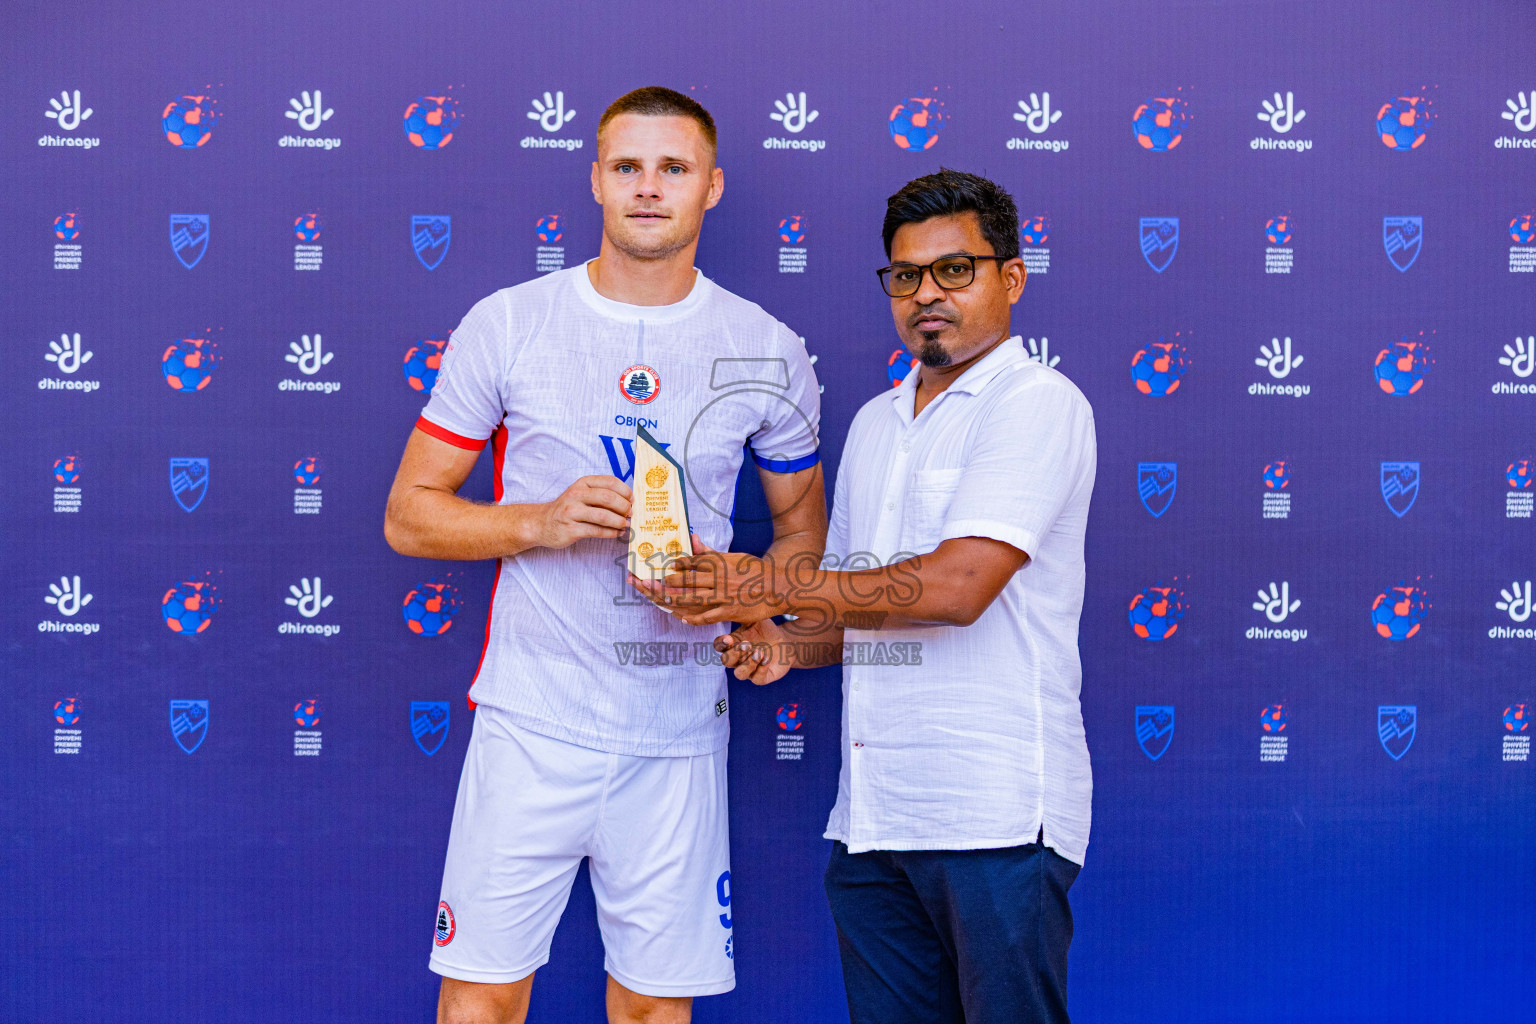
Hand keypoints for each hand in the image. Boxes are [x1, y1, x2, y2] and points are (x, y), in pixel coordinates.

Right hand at [535, 476, 630, 548]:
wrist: (542, 523)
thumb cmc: (568, 508)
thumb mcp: (582, 494)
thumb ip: (602, 494)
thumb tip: (629, 501)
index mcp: (583, 483)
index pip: (610, 482)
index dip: (626, 491)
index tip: (632, 500)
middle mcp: (576, 495)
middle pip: (608, 498)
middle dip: (624, 507)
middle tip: (630, 514)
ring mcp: (572, 512)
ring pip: (603, 516)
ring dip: (619, 522)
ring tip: (625, 525)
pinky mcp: (571, 529)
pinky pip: (597, 531)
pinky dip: (611, 533)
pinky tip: (617, 533)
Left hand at [629, 536, 779, 625]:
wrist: (778, 587)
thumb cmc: (755, 570)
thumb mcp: (735, 557)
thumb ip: (712, 552)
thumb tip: (694, 540)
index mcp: (721, 563)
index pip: (693, 561)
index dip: (678, 564)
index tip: (667, 565)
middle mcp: (720, 578)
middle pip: (688, 580)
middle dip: (669, 581)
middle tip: (655, 582)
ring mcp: (724, 596)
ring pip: (693, 598)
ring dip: (676, 599)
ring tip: (664, 599)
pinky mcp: (729, 611)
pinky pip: (707, 616)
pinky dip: (693, 618)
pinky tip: (683, 618)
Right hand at [714, 619, 791, 685]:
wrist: (786, 641)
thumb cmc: (766, 629)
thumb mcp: (755, 620)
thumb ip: (743, 616)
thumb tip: (732, 606)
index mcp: (733, 644)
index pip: (720, 646)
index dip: (721, 644)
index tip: (729, 638)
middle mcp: (738, 659)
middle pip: (726, 661)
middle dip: (734, 654)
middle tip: (746, 645)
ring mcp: (749, 670)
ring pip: (740, 674)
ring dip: (747, 664)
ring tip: (759, 653)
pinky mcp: (762, 677)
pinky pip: (757, 679)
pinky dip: (761, 670)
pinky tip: (766, 660)